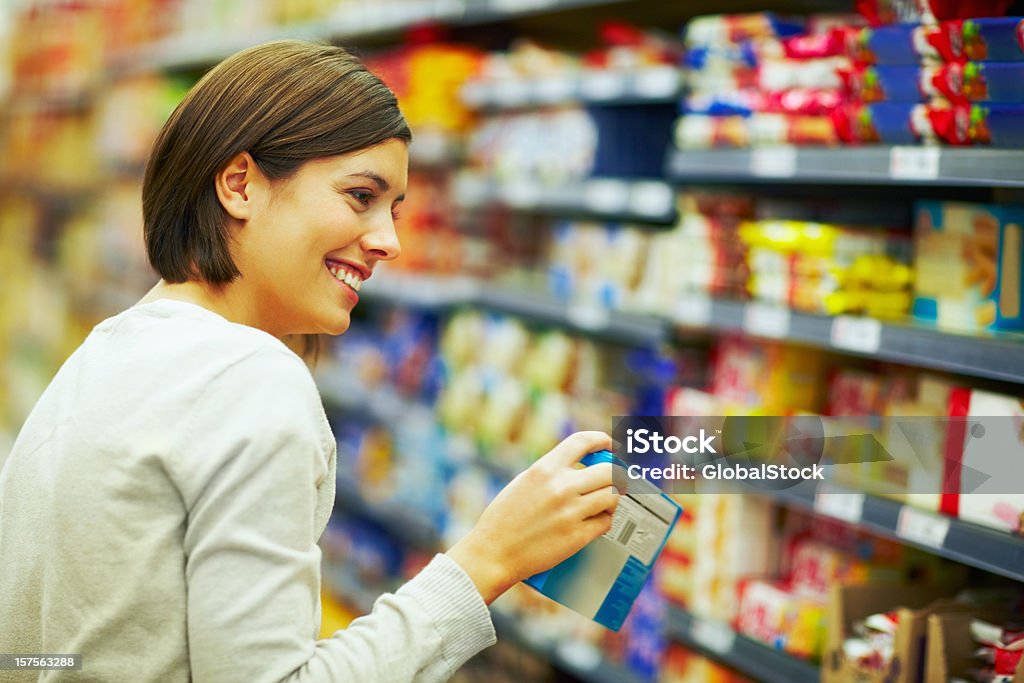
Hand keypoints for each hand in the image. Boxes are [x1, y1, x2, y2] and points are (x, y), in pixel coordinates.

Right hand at [446, 431, 618, 603]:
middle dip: (615, 473)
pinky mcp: (577, 537)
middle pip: (609, 470)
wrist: (494, 553)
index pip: (582, 441)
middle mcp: (561, 487)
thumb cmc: (504, 518)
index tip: (610, 445)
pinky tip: (597, 520)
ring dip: (612, 498)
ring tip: (605, 502)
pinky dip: (604, 520)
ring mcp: (571, 512)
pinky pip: (605, 522)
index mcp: (545, 469)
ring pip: (612, 496)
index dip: (602, 439)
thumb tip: (581, 466)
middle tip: (613, 479)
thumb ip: (551, 472)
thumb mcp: (523, 482)